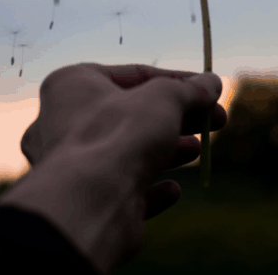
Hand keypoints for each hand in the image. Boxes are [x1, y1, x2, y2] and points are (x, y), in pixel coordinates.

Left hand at [20, 62, 226, 213]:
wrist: (91, 201)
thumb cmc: (120, 134)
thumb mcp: (164, 99)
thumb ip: (188, 89)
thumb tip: (211, 82)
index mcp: (71, 84)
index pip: (132, 75)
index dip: (177, 80)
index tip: (209, 89)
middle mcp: (62, 120)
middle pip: (131, 114)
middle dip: (176, 117)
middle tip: (214, 121)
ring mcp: (70, 161)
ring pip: (125, 150)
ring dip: (165, 151)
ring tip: (197, 150)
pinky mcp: (83, 197)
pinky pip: (119, 187)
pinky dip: (148, 187)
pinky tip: (172, 190)